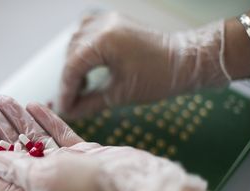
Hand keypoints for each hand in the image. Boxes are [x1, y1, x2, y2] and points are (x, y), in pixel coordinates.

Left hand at [0, 95, 205, 190]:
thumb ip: (14, 167)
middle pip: (14, 149)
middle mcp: (45, 183)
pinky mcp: (82, 154)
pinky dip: (45, 119)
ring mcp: (65, 167)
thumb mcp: (40, 179)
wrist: (133, 186)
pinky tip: (32, 106)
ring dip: (18, 119)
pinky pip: (58, 134)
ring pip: (35, 138)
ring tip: (4, 100)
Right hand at [59, 12, 229, 118]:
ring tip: (80, 85)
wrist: (185, 61)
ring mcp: (108, 20)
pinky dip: (82, 48)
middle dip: (69, 79)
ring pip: (76, 41)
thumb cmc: (159, 77)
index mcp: (104, 41)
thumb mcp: (120, 95)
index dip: (66, 90)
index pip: (73, 67)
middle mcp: (103, 25)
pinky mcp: (114, 21)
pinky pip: (87, 31)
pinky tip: (87, 63)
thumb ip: (90, 103)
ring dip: (74, 63)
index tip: (64, 108)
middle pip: (72, 54)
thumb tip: (70, 112)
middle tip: (71, 101)